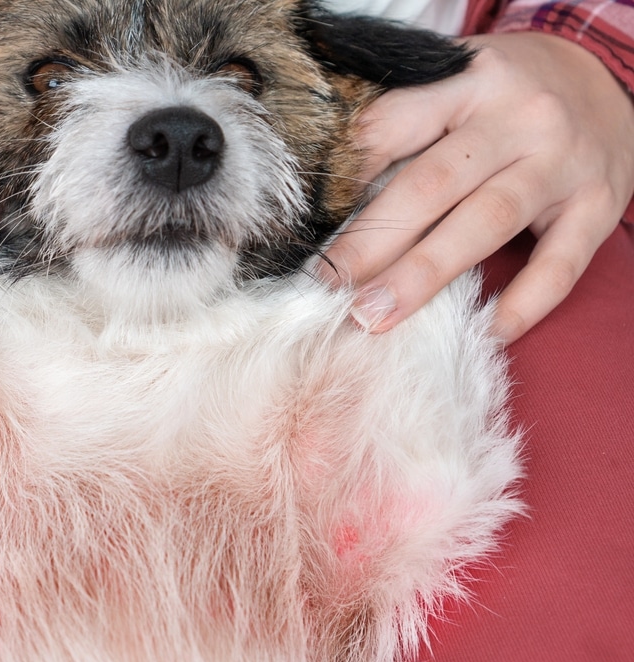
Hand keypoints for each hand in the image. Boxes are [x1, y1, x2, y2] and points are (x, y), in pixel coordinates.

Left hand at [319, 32, 633, 342]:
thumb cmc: (509, 93)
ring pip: (485, 223)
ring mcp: (561, 163)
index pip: (394, 126)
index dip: (346, 178)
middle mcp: (517, 118)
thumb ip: (407, 122)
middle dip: (372, 241)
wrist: (609, 80)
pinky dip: (521, 304)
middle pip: (431, 184)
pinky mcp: (599, 206)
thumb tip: (330, 191)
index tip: (307, 226)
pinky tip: (484, 332)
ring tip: (374, 315)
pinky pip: (559, 265)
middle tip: (327, 285)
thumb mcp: (459, 81)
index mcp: (469, 82)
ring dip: (424, 276)